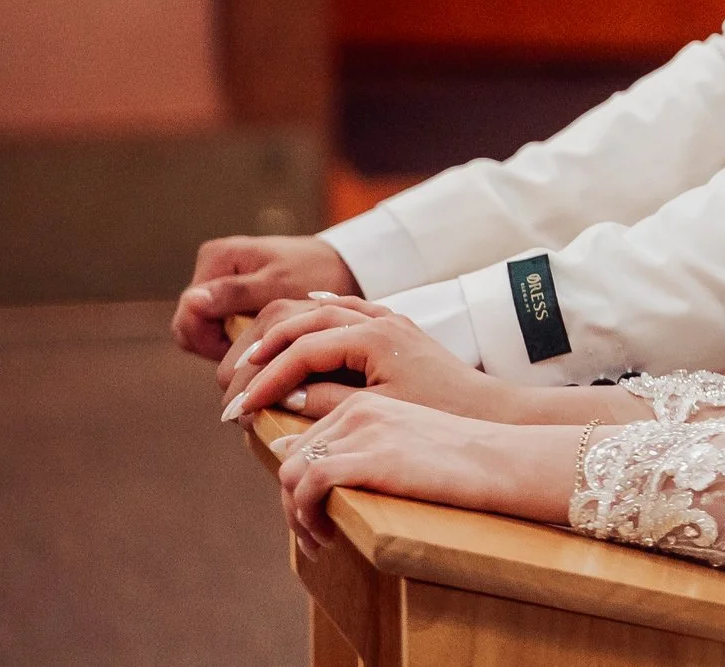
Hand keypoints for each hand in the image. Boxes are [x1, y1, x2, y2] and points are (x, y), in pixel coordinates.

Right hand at [174, 235, 359, 359]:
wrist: (345, 265)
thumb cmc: (317, 273)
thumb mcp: (278, 286)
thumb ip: (234, 294)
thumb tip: (192, 301)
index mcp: (216, 258)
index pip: (188, 315)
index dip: (210, 342)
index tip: (246, 351)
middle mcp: (212, 266)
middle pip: (192, 324)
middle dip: (219, 343)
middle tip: (260, 349)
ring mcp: (221, 281)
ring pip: (204, 329)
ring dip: (230, 342)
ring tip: (267, 342)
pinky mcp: (233, 294)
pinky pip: (220, 325)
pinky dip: (239, 336)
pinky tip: (266, 337)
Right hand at [225, 302, 520, 425]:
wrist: (489, 410)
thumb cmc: (438, 416)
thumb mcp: (378, 414)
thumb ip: (328, 402)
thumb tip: (283, 399)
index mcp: (373, 337)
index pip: (301, 351)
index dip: (265, 381)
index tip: (236, 411)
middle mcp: (378, 319)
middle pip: (303, 321)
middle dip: (265, 354)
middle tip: (235, 387)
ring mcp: (386, 319)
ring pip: (322, 311)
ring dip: (285, 332)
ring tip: (254, 358)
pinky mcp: (394, 328)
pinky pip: (347, 309)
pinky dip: (319, 311)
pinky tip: (303, 312)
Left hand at [270, 395, 580, 550]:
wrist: (503, 460)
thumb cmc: (463, 459)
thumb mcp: (406, 442)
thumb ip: (361, 445)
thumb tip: (302, 460)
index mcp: (367, 401)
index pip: (305, 441)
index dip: (298, 484)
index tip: (313, 515)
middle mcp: (360, 408)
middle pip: (291, 457)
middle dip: (291, 503)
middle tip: (313, 534)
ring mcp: (364, 430)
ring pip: (291, 472)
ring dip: (295, 514)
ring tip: (318, 539)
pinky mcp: (371, 456)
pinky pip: (308, 485)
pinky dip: (306, 515)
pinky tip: (327, 535)